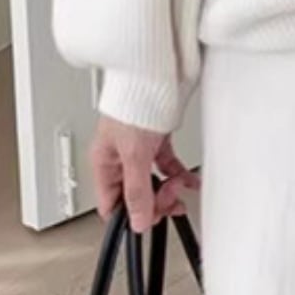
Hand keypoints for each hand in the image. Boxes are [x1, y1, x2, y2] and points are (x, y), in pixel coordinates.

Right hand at [90, 114, 199, 232]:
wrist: (155, 74)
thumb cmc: (136, 104)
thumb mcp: (135, 154)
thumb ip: (137, 190)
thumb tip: (138, 221)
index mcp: (104, 162)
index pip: (111, 203)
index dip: (131, 215)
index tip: (151, 217)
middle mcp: (119, 156)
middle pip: (135, 193)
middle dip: (155, 200)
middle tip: (171, 198)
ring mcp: (139, 148)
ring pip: (152, 180)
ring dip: (169, 188)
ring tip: (182, 188)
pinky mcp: (156, 139)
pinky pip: (167, 164)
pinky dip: (178, 173)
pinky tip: (189, 180)